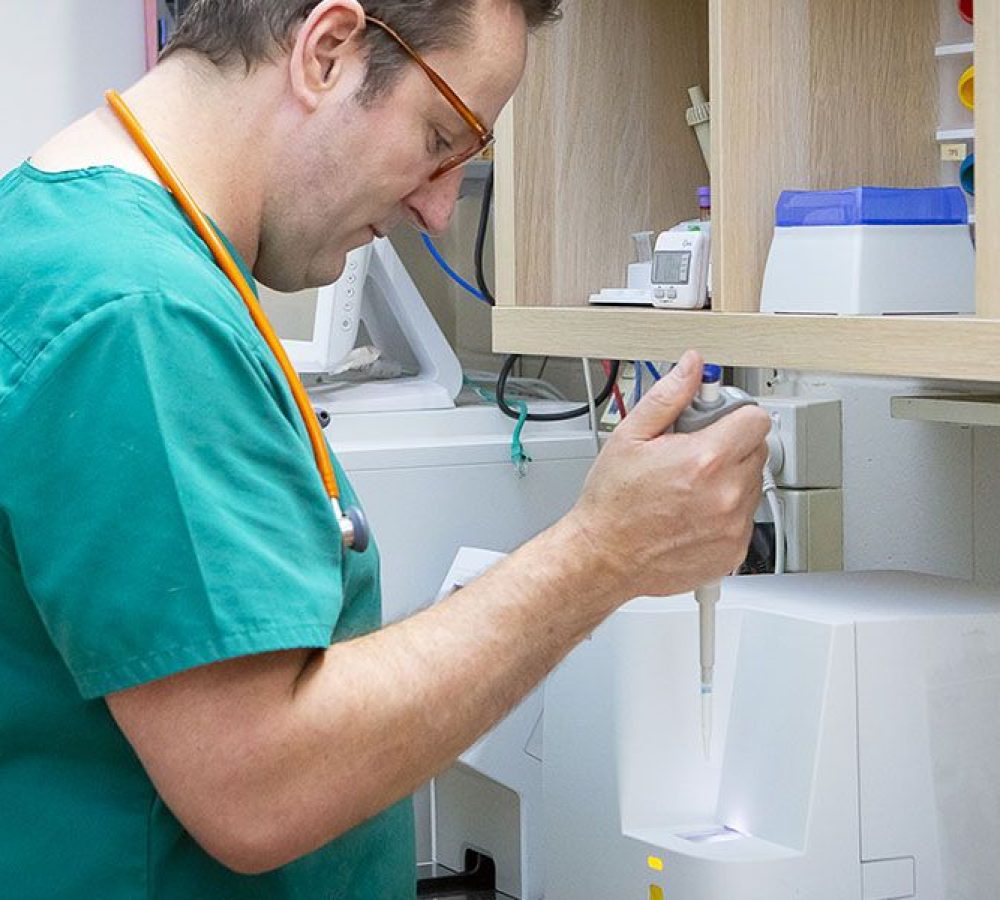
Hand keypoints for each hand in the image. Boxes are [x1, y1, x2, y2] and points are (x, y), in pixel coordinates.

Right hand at [568, 350, 770, 605]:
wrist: (604, 557)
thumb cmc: (612, 502)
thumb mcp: (630, 436)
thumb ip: (669, 397)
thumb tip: (692, 367)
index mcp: (705, 459)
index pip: (756, 419)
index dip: (734, 415)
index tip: (717, 422)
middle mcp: (726, 494)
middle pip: (757, 450)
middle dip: (731, 446)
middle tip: (694, 454)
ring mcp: (733, 526)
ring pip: (753, 485)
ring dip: (730, 480)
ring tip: (689, 487)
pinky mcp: (734, 551)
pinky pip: (745, 519)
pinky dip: (726, 513)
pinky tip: (693, 512)